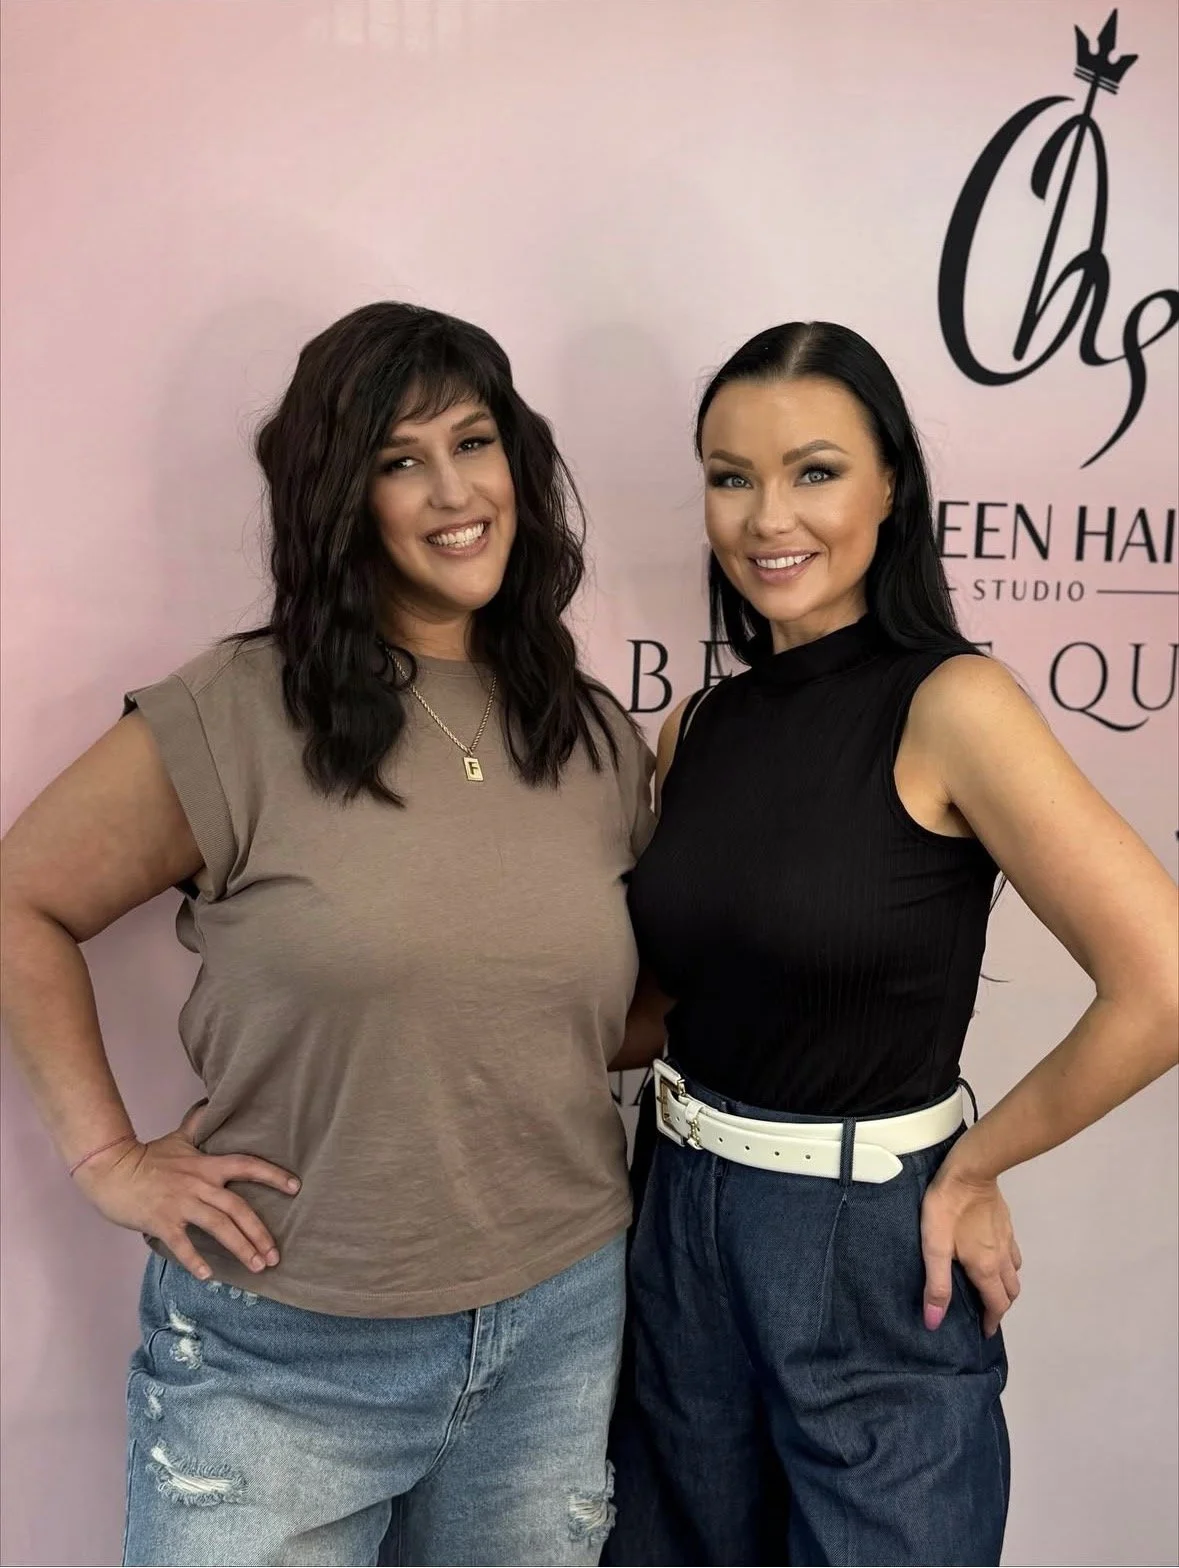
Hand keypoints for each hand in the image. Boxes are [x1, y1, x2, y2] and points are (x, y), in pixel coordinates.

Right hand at [73, 1104, 299, 1280]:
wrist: (110, 1169)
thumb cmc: (146, 1157)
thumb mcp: (178, 1139)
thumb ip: (197, 1125)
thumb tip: (211, 1103)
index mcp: (207, 1166)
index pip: (247, 1165)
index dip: (273, 1175)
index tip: (295, 1187)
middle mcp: (199, 1184)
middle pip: (238, 1208)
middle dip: (260, 1233)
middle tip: (274, 1256)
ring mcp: (181, 1203)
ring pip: (218, 1226)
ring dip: (240, 1247)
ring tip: (256, 1267)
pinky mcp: (161, 1221)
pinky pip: (182, 1244)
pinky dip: (196, 1260)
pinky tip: (209, 1276)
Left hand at [920, 1154, 1021, 1337]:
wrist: (970, 1170)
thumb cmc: (948, 1208)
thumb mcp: (935, 1247)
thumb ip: (936, 1285)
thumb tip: (935, 1321)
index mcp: (986, 1268)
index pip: (997, 1304)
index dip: (992, 1321)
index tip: (985, 1331)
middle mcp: (1002, 1258)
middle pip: (1011, 1292)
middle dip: (1001, 1306)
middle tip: (986, 1311)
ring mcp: (1007, 1239)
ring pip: (1015, 1272)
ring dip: (1006, 1286)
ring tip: (990, 1288)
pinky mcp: (1006, 1223)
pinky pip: (1013, 1253)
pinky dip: (1008, 1265)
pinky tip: (994, 1257)